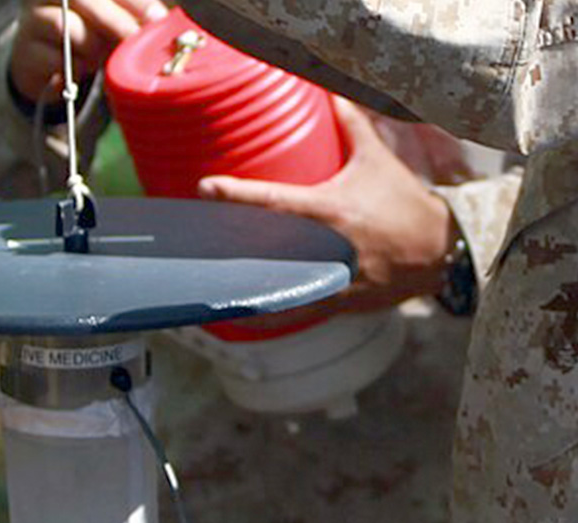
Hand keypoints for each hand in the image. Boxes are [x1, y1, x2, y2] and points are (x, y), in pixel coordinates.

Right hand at [9, 0, 167, 104]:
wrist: (40, 62)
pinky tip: (81, 69)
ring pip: (70, 28)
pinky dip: (76, 68)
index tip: (157, 18)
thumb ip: (131, 13)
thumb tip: (161, 21)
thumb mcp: (108, 18)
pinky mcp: (26, 51)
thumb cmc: (83, 32)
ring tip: (99, 58)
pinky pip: (58, 59)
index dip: (133, 0)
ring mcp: (32, 18)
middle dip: (117, 21)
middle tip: (137, 41)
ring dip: (94, 49)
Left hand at [198, 98, 458, 320]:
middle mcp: (326, 247)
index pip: (275, 200)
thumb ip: (352, 126)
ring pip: (280, 290)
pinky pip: (298, 311)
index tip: (206, 187)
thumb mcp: (377, 161)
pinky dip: (274, 314)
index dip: (238, 194)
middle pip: (266, 252)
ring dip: (248, 291)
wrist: (438, 250)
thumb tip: (334, 93)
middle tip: (197, 249)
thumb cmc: (403, 202)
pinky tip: (248, 316)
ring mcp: (332, 278)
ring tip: (214, 290)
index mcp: (330, 211)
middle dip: (231, 253)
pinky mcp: (338, 301)